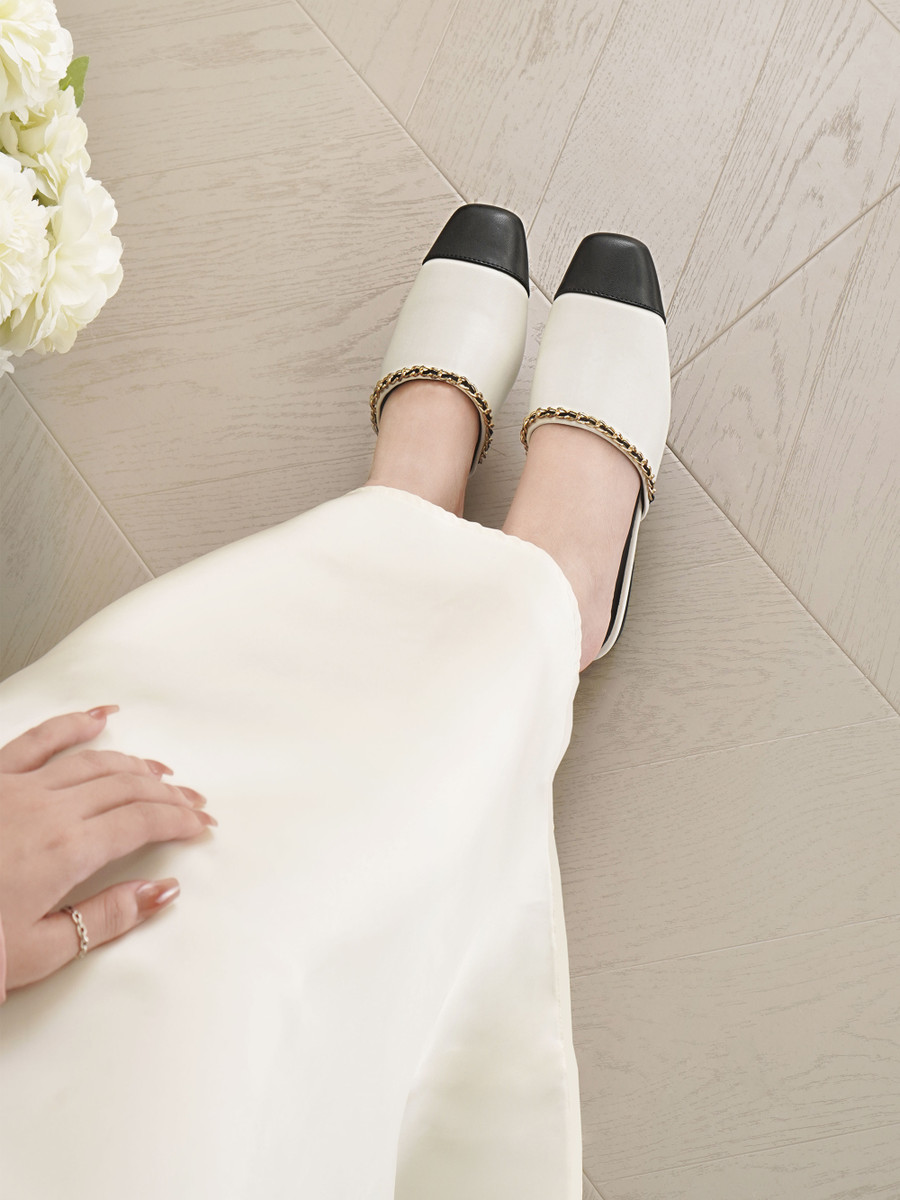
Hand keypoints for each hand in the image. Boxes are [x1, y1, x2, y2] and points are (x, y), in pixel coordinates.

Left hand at [0, 706, 216, 996]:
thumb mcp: (38, 952)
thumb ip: (106, 918)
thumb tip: (159, 892)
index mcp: (64, 851)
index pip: (142, 822)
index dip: (179, 821)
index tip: (200, 826)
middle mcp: (45, 809)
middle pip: (127, 786)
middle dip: (168, 793)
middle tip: (194, 804)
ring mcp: (16, 788)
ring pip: (94, 760)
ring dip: (136, 763)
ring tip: (162, 771)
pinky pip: (39, 739)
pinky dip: (74, 724)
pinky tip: (98, 717)